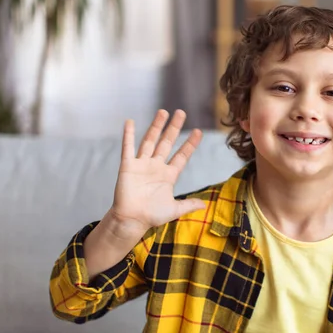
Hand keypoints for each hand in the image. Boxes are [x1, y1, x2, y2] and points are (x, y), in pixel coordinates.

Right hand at [109, 109, 205, 240]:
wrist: (132, 220)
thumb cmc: (152, 215)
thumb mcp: (175, 209)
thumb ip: (189, 204)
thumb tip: (205, 205)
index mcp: (168, 175)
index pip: (182, 156)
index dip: (190, 144)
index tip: (198, 132)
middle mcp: (156, 166)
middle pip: (167, 142)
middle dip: (174, 128)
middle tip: (181, 112)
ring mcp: (142, 164)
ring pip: (150, 141)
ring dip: (156, 126)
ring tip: (163, 112)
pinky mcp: (128, 166)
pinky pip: (128, 148)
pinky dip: (128, 135)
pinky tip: (129, 122)